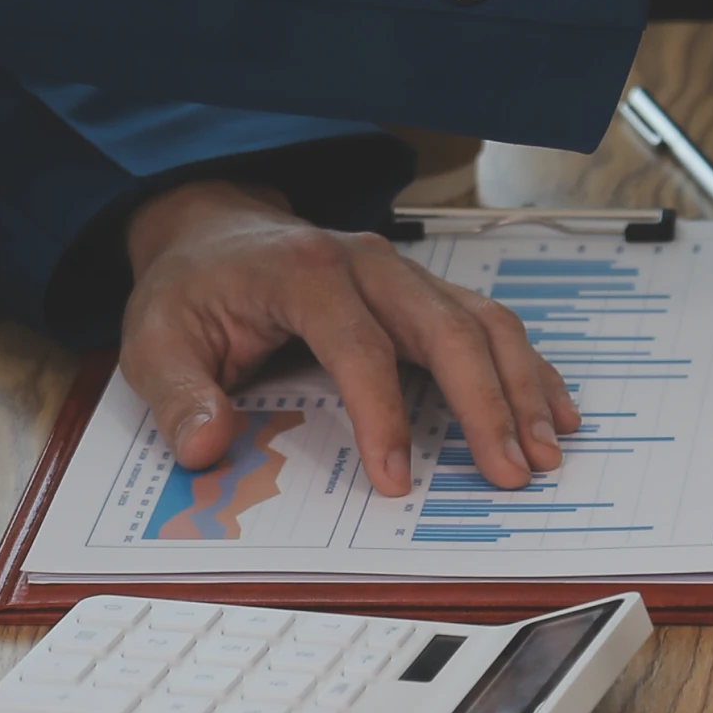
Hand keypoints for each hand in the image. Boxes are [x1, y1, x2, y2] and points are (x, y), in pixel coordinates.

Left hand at [120, 181, 580, 499]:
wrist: (218, 231)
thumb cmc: (194, 290)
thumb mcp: (156, 341)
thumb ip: (179, 395)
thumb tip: (205, 448)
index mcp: (309, 274)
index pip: (361, 348)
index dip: (382, 417)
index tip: (397, 481)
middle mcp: (373, 265)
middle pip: (449, 329)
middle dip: (488, 404)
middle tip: (513, 471)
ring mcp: (408, 275)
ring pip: (485, 322)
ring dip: (522, 386)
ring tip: (546, 449)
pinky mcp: (426, 292)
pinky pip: (491, 322)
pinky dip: (528, 366)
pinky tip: (556, 406)